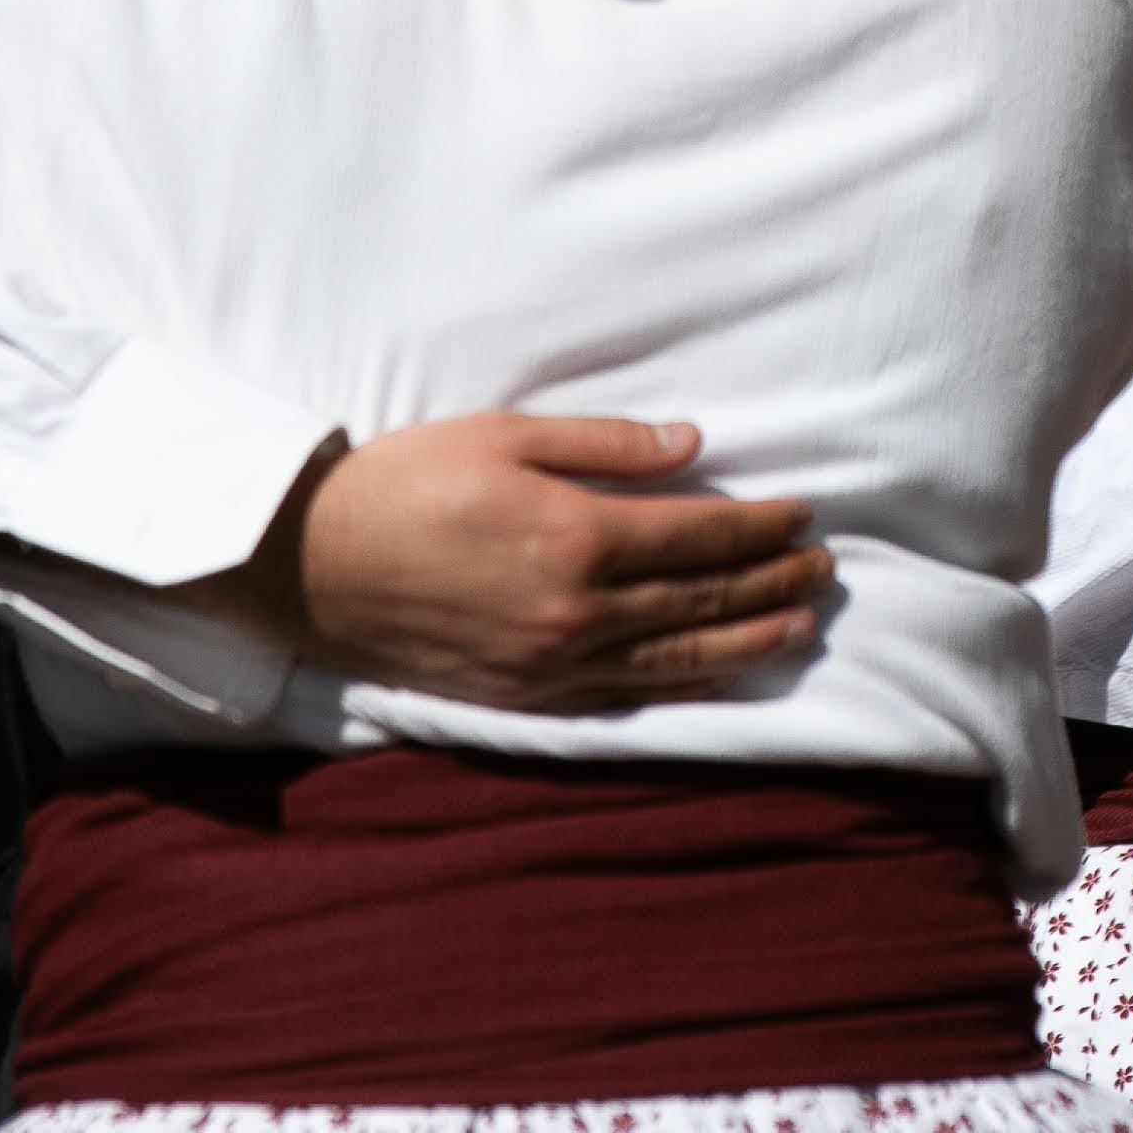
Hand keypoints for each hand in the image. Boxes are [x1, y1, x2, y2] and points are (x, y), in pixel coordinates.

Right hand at [193, 414, 831, 710]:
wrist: (310, 564)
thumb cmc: (403, 483)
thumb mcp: (503, 434)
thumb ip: (604, 444)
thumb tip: (691, 446)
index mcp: (575, 537)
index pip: (699, 537)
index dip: (760, 527)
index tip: (803, 514)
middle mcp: (576, 612)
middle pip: (701, 599)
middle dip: (771, 580)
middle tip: (822, 566)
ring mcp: (553, 664)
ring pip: (678, 658)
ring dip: (748, 639)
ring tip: (800, 625)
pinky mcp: (528, 698)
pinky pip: (628, 698)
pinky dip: (686, 685)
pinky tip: (721, 672)